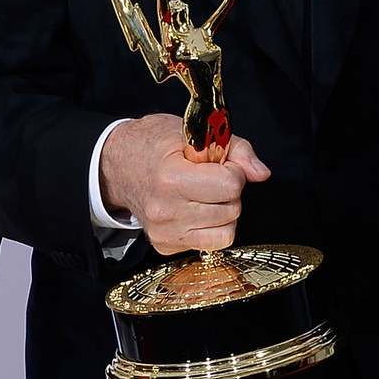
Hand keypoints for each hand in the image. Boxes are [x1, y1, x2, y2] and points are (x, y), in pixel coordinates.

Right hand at [98, 113, 271, 255]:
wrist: (117, 166)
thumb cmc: (154, 145)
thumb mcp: (193, 132)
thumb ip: (236, 149)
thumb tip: (261, 172)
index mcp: (170, 178)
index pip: (230, 185)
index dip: (233, 170)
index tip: (220, 162)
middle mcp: (165, 211)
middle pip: (232, 209)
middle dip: (230, 190)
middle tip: (210, 176)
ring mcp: (165, 233)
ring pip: (227, 230)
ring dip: (224, 210)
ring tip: (204, 192)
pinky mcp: (166, 246)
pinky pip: (212, 243)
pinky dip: (212, 226)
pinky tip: (196, 208)